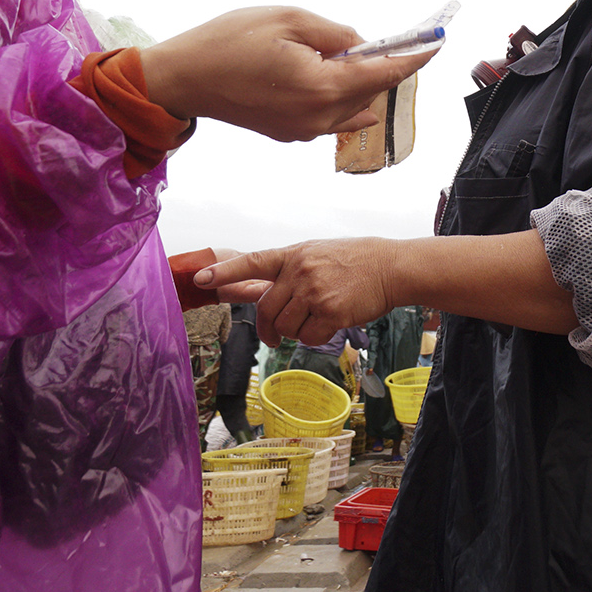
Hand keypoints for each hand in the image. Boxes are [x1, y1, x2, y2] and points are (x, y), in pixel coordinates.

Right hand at [138, 7, 437, 141]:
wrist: (184, 78)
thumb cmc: (229, 41)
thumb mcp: (289, 19)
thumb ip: (336, 34)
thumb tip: (360, 45)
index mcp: (323, 88)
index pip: (386, 74)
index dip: (415, 57)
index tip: (436, 44)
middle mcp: (319, 118)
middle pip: (372, 92)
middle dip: (386, 66)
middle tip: (397, 39)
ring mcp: (304, 131)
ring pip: (353, 106)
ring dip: (360, 81)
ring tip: (345, 53)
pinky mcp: (290, 134)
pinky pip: (331, 115)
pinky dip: (339, 95)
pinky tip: (325, 72)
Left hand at [197, 238, 398, 345]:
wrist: (390, 267)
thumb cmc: (354, 261)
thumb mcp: (317, 254)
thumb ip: (289, 272)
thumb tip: (262, 294)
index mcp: (293, 255)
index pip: (252, 262)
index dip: (224, 272)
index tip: (200, 278)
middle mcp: (300, 272)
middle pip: (266, 309)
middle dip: (268, 328)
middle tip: (273, 337)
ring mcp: (314, 292)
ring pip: (286, 327)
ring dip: (296, 332)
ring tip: (316, 320)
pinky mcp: (331, 312)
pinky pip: (308, 337)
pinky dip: (314, 337)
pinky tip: (330, 324)